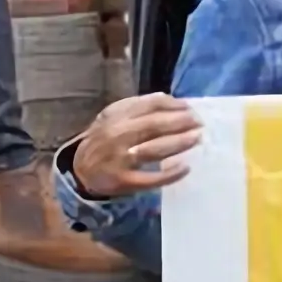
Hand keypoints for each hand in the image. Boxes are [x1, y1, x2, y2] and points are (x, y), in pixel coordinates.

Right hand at [72, 94, 203, 199]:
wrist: (81, 169)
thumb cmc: (104, 139)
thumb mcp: (113, 116)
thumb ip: (138, 107)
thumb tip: (171, 99)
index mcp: (116, 116)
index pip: (149, 105)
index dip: (173, 105)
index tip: (191, 108)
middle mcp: (117, 135)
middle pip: (154, 126)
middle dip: (180, 123)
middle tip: (200, 123)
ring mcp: (120, 159)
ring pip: (154, 149)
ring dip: (179, 143)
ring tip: (197, 138)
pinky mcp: (124, 181)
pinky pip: (150, 178)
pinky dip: (169, 174)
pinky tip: (185, 167)